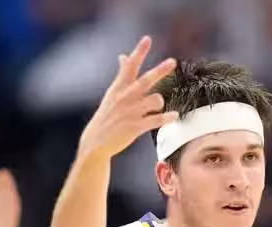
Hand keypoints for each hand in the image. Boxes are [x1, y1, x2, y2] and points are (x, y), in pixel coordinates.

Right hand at [77, 36, 177, 162]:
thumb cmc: (108, 114)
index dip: (139, 52)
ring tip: (159, 107)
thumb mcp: (113, 93)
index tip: (147, 39)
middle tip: (173, 61)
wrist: (96, 140)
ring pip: (155, 100)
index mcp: (119, 87)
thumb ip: (122, 74)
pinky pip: (156, 120)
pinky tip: (174, 116)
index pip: (130, 66)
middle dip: (160, 71)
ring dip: (160, 102)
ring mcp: (131, 112)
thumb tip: (123, 55)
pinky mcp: (135, 126)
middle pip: (146, 80)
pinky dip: (167, 118)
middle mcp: (126, 97)